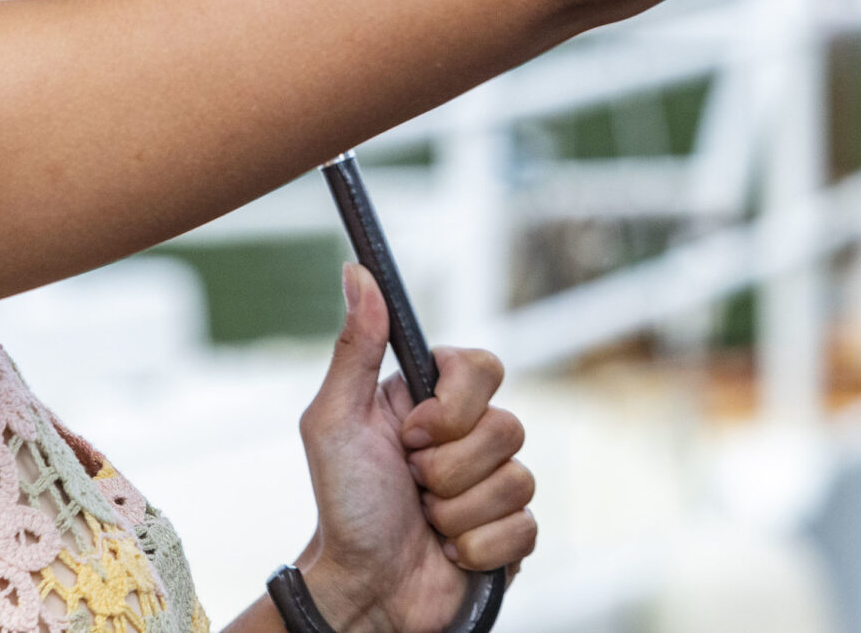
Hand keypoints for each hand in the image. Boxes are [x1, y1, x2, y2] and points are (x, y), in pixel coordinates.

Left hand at [287, 264, 535, 632]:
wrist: (362, 591)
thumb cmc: (343, 507)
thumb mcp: (334, 422)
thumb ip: (356, 346)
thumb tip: (356, 270)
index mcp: (432, 400)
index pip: (483, 366)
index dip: (455, 405)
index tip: (412, 433)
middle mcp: (470, 436)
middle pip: (508, 427)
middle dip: (448, 469)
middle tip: (410, 485)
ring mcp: (495, 484)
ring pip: (518, 480)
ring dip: (457, 512)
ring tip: (424, 523)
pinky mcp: (512, 533)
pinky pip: (525, 527)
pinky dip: (478, 547)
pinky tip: (448, 552)